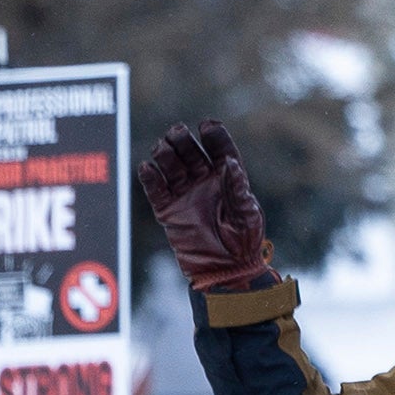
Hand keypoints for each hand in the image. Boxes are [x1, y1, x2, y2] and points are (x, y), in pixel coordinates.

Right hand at [135, 121, 275, 298]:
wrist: (226, 270)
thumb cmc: (244, 242)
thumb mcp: (247, 215)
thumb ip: (237, 190)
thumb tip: (229, 163)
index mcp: (228, 180)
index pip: (220, 151)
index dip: (214, 137)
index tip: (207, 124)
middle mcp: (205, 182)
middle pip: (191, 154)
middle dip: (183, 141)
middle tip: (177, 132)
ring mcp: (185, 194)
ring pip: (171, 166)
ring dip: (165, 154)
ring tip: (163, 147)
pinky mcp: (168, 209)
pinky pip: (155, 189)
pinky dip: (149, 177)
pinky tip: (147, 167)